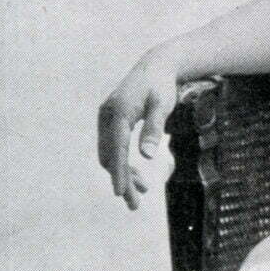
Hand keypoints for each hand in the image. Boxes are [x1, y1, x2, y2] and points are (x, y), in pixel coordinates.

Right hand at [97, 47, 181, 207]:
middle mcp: (107, 116)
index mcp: (118, 112)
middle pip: (109, 156)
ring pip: (110, 154)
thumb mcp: (163, 105)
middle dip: (121, 180)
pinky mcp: (111, 121)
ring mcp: (106, 119)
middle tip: (134, 205)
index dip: (118, 172)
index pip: (116, 148)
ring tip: (141, 194)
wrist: (156, 66)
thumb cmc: (162, 86)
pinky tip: (138, 177)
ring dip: (123, 174)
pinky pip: (113, 148)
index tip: (120, 193)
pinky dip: (123, 163)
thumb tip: (147, 155)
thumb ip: (154, 128)